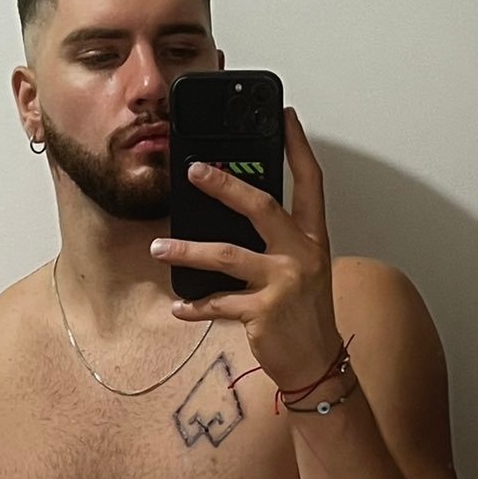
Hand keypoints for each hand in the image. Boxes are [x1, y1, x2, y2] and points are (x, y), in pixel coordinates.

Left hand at [149, 106, 342, 395]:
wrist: (317, 363)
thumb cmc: (305, 313)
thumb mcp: (301, 269)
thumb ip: (277, 239)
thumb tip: (233, 212)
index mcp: (312, 238)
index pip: (310, 181)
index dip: (298, 146)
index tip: (285, 115)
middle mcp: (302, 254)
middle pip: (262, 206)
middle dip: (225, 184)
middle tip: (194, 169)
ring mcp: (285, 283)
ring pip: (228, 255)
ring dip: (188, 250)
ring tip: (159, 247)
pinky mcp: (265, 312)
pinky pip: (219, 303)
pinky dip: (195, 305)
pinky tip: (178, 306)